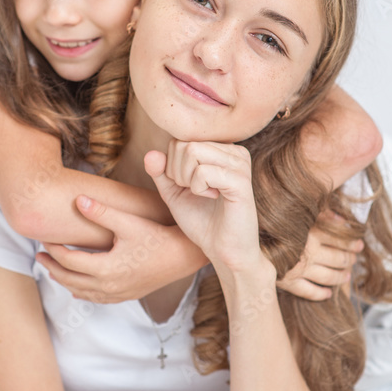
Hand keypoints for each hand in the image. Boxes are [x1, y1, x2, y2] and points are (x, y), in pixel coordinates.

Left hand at [35, 196, 207, 302]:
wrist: (183, 257)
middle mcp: (109, 286)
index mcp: (106, 268)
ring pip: (81, 292)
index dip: (54, 248)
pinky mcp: (127, 295)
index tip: (44, 237)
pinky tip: (77, 288)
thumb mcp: (128, 222)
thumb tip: (78, 200)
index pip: (69, 260)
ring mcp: (118, 294)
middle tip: (39, 255)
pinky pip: (97, 299)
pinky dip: (82, 292)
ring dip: (65, 281)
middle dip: (52, 267)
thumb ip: (102, 212)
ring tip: (53, 269)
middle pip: (70, 279)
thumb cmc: (157, 237)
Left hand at [144, 141, 262, 275]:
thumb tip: (150, 154)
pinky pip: (202, 171)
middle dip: (177, 173)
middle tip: (196, 192)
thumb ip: (161, 172)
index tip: (190, 186)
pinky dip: (198, 189)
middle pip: (184, 144)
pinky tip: (214, 198)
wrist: (224, 250)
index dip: (172, 167)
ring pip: (192, 151)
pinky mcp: (240, 181)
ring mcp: (240, 163)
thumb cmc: (201, 221)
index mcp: (221, 149)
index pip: (179, 140)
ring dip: (187, 179)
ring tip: (204, 194)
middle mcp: (234, 150)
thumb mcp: (174, 193)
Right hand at [277, 211, 363, 300]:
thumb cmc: (271, 220)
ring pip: (328, 277)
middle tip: (354, 258)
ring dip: (341, 276)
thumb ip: (321, 213)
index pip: (341, 240)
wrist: (245, 239)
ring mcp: (299, 270)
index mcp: (312, 234)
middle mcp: (309, 254)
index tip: (359, 243)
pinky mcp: (288, 282)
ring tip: (346, 275)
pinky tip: (328, 293)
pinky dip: (321, 294)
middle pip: (338, 259)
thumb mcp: (296, 211)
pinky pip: (309, 292)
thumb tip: (342, 218)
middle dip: (349, 259)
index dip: (352, 242)